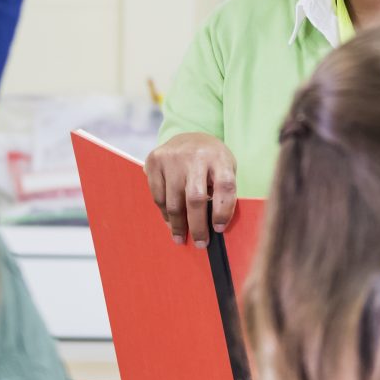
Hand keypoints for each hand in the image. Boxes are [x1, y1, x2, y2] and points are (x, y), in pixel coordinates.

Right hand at [145, 131, 236, 247]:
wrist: (188, 136)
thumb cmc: (211, 161)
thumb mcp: (225, 169)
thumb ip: (222, 193)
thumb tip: (215, 227)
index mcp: (219, 157)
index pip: (225, 186)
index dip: (223, 211)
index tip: (219, 229)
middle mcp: (195, 155)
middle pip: (195, 198)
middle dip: (197, 226)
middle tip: (200, 243)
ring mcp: (172, 157)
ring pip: (173, 201)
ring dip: (178, 225)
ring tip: (181, 237)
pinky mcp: (154, 160)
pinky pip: (158, 196)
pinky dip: (164, 213)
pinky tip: (170, 221)